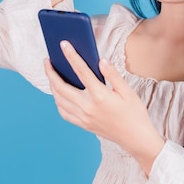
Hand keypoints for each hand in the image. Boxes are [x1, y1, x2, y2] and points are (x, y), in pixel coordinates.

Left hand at [44, 41, 165, 174]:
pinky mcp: (83, 125)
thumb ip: (113, 75)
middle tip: (47, 61)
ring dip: (52, 86)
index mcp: (100, 96)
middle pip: (62, 87)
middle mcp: (88, 107)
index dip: (71, 56)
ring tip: (51, 75)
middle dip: (51, 72)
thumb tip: (101, 60)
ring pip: (59, 100)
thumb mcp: (128, 92)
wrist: (136, 138)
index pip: (81, 71)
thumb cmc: (134, 114)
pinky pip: (63, 112)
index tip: (63, 45)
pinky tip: (59, 94)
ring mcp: (83, 118)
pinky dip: (58, 101)